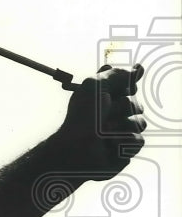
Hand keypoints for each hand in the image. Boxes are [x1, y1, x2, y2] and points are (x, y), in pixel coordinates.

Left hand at [53, 64, 146, 179]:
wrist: (76, 148)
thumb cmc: (82, 116)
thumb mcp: (95, 86)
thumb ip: (117, 74)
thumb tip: (139, 68)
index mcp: (104, 98)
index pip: (128, 86)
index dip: (126, 87)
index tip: (120, 90)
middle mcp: (113, 113)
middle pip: (137, 105)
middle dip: (123, 108)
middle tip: (105, 114)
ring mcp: (120, 131)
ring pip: (140, 123)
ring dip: (123, 125)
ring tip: (105, 130)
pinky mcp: (125, 148)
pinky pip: (139, 140)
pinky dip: (124, 140)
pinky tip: (110, 143)